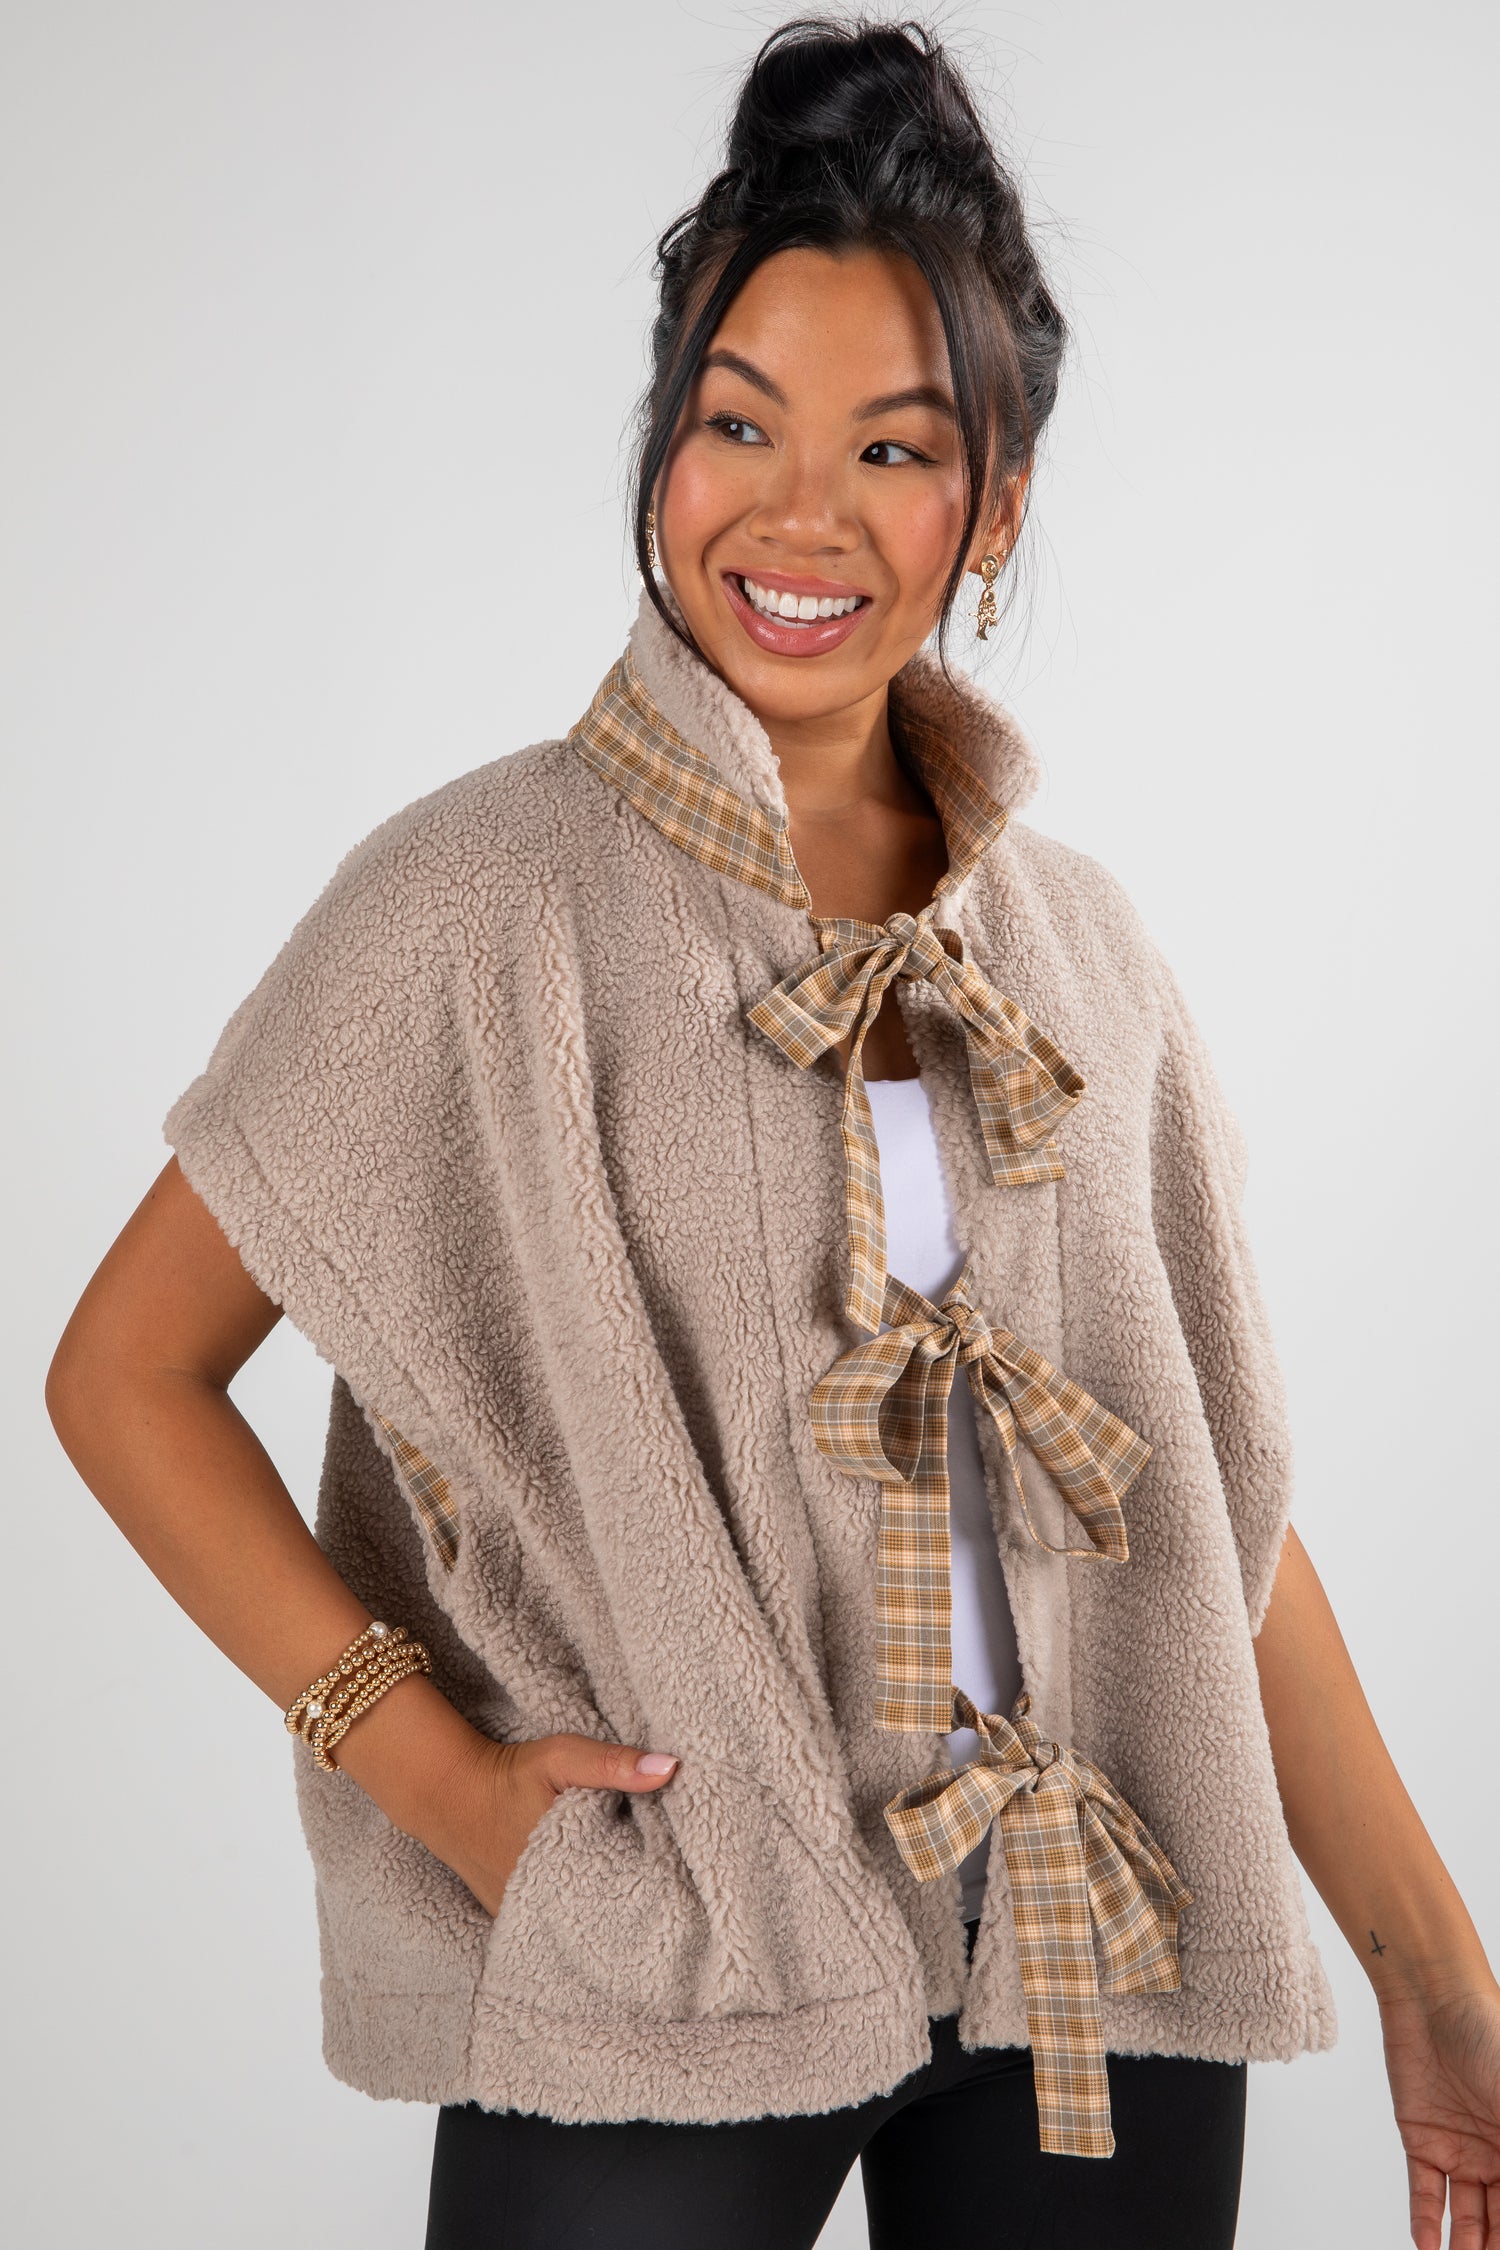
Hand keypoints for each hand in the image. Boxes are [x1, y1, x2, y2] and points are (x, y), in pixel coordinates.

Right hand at [419, 1729, 679, 1918]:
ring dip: (599, 1914)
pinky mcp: (510, 1917)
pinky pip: (549, 1927)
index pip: (628, 1892)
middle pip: (604, 1913)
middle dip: (629, 1902)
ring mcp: (524, 1916)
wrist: (448, 1792)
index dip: (655, 1883)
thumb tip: (670, 1768)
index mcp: (568, 1869)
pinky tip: (587, 1905)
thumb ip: (614, 1763)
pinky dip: (568, 1917)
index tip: (676, 1876)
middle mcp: (545, 1903)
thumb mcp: (564, 1757)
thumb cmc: (510, 1775)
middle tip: (659, 1892)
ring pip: (576, 1923)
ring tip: (627, 1903)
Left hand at [1379, 1978, 1499, 2247]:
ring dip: (1465, 2246)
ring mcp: (1460, 2149)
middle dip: (1494, 2245)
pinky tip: (1429, 2248)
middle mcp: (1496, 2153)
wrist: (1434, 1997)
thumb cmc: (1489, 2035)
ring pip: (1466, 2215)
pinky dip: (1426, 2222)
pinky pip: (1425, 2192)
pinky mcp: (1421, 2138)